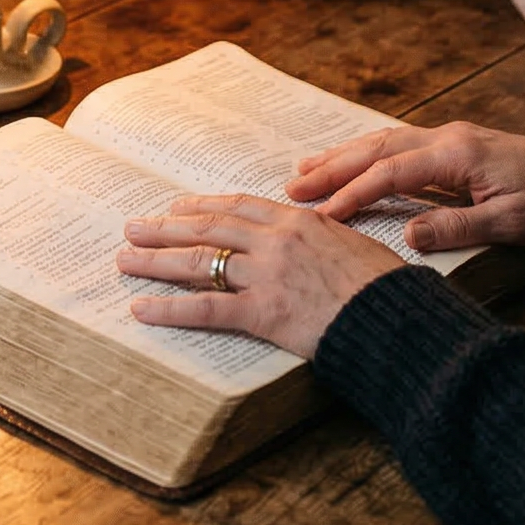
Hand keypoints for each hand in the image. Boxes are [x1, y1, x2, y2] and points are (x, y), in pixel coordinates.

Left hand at [117, 193, 399, 358]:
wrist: (399, 317)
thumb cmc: (386, 287)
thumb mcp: (355, 245)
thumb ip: (322, 237)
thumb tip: (310, 236)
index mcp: (300, 221)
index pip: (239, 207)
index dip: (204, 206)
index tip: (177, 206)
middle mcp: (276, 241)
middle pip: (209, 228)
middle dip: (166, 228)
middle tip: (133, 227)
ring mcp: (267, 274)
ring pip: (199, 261)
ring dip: (156, 261)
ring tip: (125, 260)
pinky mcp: (264, 312)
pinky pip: (206, 308)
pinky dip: (169, 309)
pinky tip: (142, 309)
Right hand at [286, 121, 524, 254]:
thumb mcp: (511, 224)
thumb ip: (456, 228)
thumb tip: (406, 237)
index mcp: (456, 156)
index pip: (390, 174)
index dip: (352, 194)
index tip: (320, 216)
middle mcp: (446, 138)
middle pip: (376, 150)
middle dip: (332, 168)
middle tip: (291, 189)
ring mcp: (449, 138)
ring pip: (383, 142)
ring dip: (343, 156)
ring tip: (304, 172)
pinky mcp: (455, 145)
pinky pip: (399, 146)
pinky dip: (367, 154)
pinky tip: (351, 162)